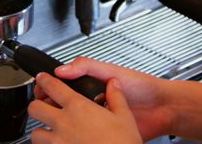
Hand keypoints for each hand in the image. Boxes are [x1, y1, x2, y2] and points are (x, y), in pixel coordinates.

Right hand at [33, 57, 174, 140]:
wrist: (162, 109)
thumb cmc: (142, 88)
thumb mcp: (112, 71)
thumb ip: (87, 66)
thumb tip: (62, 69)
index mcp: (91, 86)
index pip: (62, 86)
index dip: (48, 88)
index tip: (39, 90)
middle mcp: (91, 104)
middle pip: (62, 106)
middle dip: (50, 107)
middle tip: (44, 109)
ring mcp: (96, 120)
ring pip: (70, 124)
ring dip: (62, 124)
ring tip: (56, 124)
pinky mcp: (103, 134)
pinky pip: (84, 137)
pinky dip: (76, 137)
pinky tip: (72, 136)